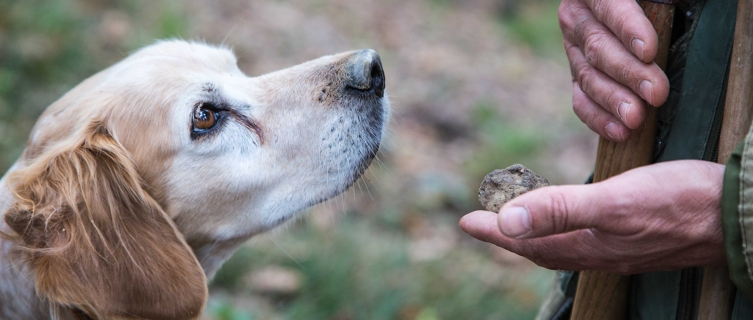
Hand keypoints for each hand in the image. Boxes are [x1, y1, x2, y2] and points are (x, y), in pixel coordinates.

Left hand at [460, 161, 724, 273]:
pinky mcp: (638, 238)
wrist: (736, 215)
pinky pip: (587, 240)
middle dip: (508, 237)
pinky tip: (574, 222)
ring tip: (519, 224)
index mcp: (587, 246)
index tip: (465, 221)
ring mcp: (620, 249)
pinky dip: (567, 231)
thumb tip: (506, 221)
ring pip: (564, 247)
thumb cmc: (678, 203)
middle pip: (541, 249)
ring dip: (536, 236)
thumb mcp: (612, 202)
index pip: (525, 243)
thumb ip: (559, 209)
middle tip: (484, 224)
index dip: (493, 232)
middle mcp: (599, 253)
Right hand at [559, 0, 669, 140]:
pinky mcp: (578, 76)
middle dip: (628, 73)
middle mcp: (576, 18)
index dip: (628, 29)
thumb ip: (658, 1)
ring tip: (636, 119)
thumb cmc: (652, 3)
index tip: (649, 51)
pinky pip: (581, 100)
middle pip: (598, 47)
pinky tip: (619, 132)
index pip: (609, 7)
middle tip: (656, 94)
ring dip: (613, 101)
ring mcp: (573, 49)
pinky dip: (599, 118)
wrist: (631, 18)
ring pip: (587, 77)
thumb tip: (671, 6)